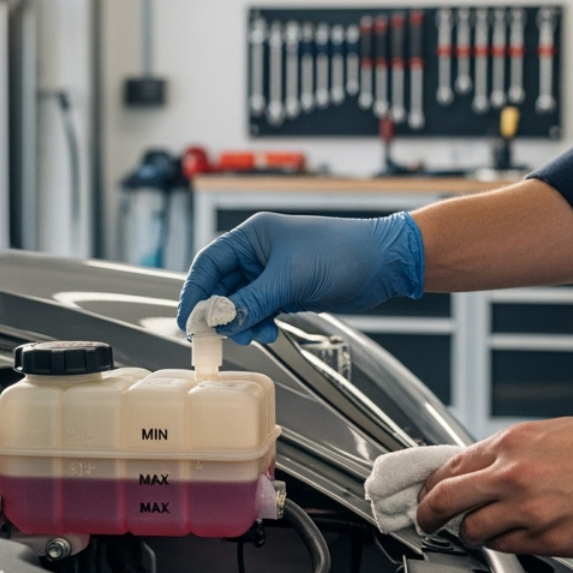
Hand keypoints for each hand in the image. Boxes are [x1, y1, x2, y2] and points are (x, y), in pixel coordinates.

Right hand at [177, 211, 423, 344]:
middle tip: (219, 336)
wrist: (382, 263)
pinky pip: (259, 309)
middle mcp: (259, 253)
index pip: (209, 263)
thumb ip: (251, 301)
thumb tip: (219, 319)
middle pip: (222, 285)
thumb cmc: (341, 252)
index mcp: (253, 236)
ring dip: (241, 321)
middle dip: (220, 312)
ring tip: (256, 333)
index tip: (190, 320)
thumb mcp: (290, 278)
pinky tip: (268, 331)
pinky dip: (258, 323)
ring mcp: (274, 273)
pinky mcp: (288, 290)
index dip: (196, 291)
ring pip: (240, 302)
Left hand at [416, 417, 572, 556]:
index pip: (450, 466)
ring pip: (475, 531)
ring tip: (484, 533)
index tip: (425, 495)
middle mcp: (515, 475)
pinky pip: (512, 549)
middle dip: (428, 516)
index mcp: (514, 443)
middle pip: (445, 500)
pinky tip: (522, 537)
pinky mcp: (552, 541)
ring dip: (474, 534)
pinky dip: (509, 545)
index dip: (431, 486)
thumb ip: (516, 452)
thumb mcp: (556, 433)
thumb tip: (486, 467)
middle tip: (426, 524)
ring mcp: (531, 511)